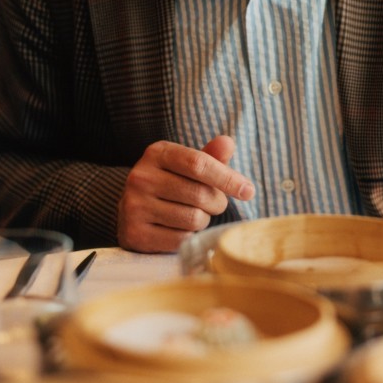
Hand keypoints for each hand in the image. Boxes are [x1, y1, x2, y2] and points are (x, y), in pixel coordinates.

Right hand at [117, 135, 254, 251]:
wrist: (133, 208)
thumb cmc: (171, 181)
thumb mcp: (188, 164)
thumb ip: (210, 156)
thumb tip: (227, 143)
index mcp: (157, 153)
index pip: (199, 164)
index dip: (228, 178)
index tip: (248, 190)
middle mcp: (142, 177)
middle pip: (200, 194)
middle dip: (217, 202)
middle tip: (215, 203)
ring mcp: (135, 206)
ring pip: (193, 219)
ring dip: (204, 220)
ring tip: (194, 214)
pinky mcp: (135, 233)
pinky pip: (181, 240)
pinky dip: (190, 236)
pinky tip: (180, 228)